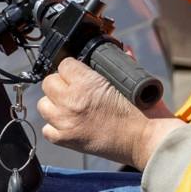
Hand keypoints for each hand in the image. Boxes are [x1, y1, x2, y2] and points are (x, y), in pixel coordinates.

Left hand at [37, 58, 178, 169]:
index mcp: (86, 83)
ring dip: (55, 104)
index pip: (64, 64)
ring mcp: (66, 122)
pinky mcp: (66, 140)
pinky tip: (70, 124)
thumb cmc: (144, 111)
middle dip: (61, 84)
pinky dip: (55, 127)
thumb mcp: (133, 81)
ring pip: (43, 104)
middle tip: (75, 90)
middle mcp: (71, 101)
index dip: (73, 68)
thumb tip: (124, 51)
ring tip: (71, 107)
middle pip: (49, 82)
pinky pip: (47, 129)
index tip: (80, 73)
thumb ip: (124, 64)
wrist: (147, 140)